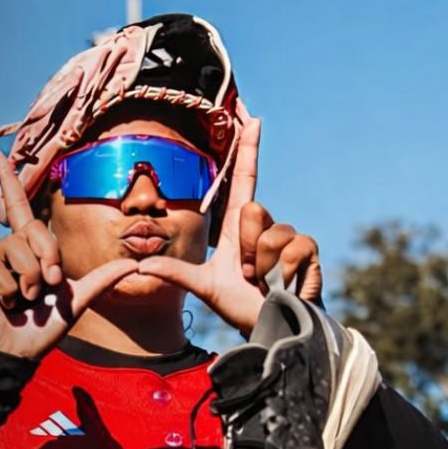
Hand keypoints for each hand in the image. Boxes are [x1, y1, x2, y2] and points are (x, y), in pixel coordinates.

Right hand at [0, 150, 138, 359]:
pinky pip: (2, 268)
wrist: (16, 354)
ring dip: (31, 279)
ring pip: (19, 249)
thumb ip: (101, 280)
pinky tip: (6, 305)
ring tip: (25, 301)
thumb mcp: (76, 301)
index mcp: (28, 251)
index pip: (18, 209)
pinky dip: (11, 290)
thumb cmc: (40, 329)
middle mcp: (7, 250)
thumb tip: (134, 265)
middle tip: (49, 286)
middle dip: (49, 259)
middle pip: (34, 231)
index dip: (6, 180)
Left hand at [135, 119, 324, 335]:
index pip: (243, 181)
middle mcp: (265, 226)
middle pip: (253, 210)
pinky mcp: (308, 251)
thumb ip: (175, 274)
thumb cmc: (240, 306)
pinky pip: (294, 249)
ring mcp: (288, 237)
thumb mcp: (203, 288)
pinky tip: (286, 285)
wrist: (272, 329)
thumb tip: (139, 267)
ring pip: (273, 233)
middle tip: (247, 273)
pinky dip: (285, 273)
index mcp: (239, 229)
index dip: (248, 151)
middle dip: (247, 246)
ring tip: (264, 282)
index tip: (251, 119)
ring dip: (264, 264)